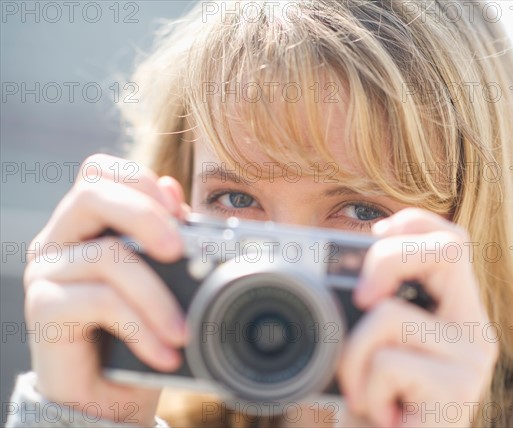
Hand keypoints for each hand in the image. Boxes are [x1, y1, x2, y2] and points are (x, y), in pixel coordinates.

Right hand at [23, 154, 188, 425]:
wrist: (109, 394)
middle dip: (145, 216)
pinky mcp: (43, 308)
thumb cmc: (138, 330)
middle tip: (180, 251)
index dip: (139, 179)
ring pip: (107, 256)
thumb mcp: (162, 280)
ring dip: (157, 296)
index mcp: (88, 224)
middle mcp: (60, 240)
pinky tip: (163, 351)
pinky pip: (100, 301)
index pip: (99, 171)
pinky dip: (141, 326)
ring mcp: (47, 272)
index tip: (178, 211)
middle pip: (92, 194)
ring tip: (182, 331)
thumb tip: (173, 187)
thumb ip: (165, 234)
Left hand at [337, 208, 498, 426]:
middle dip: (385, 260)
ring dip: (351, 357)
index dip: (417, 222)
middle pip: (447, 251)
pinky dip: (363, 391)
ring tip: (364, 393)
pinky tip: (381, 415)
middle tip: (360, 298)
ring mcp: (470, 361)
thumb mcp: (373, 346)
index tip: (374, 234)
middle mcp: (474, 331)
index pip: (454, 242)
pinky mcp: (456, 393)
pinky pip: (385, 363)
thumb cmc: (377, 403)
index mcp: (455, 312)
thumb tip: (333, 268)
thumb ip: (372, 308)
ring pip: (389, 314)